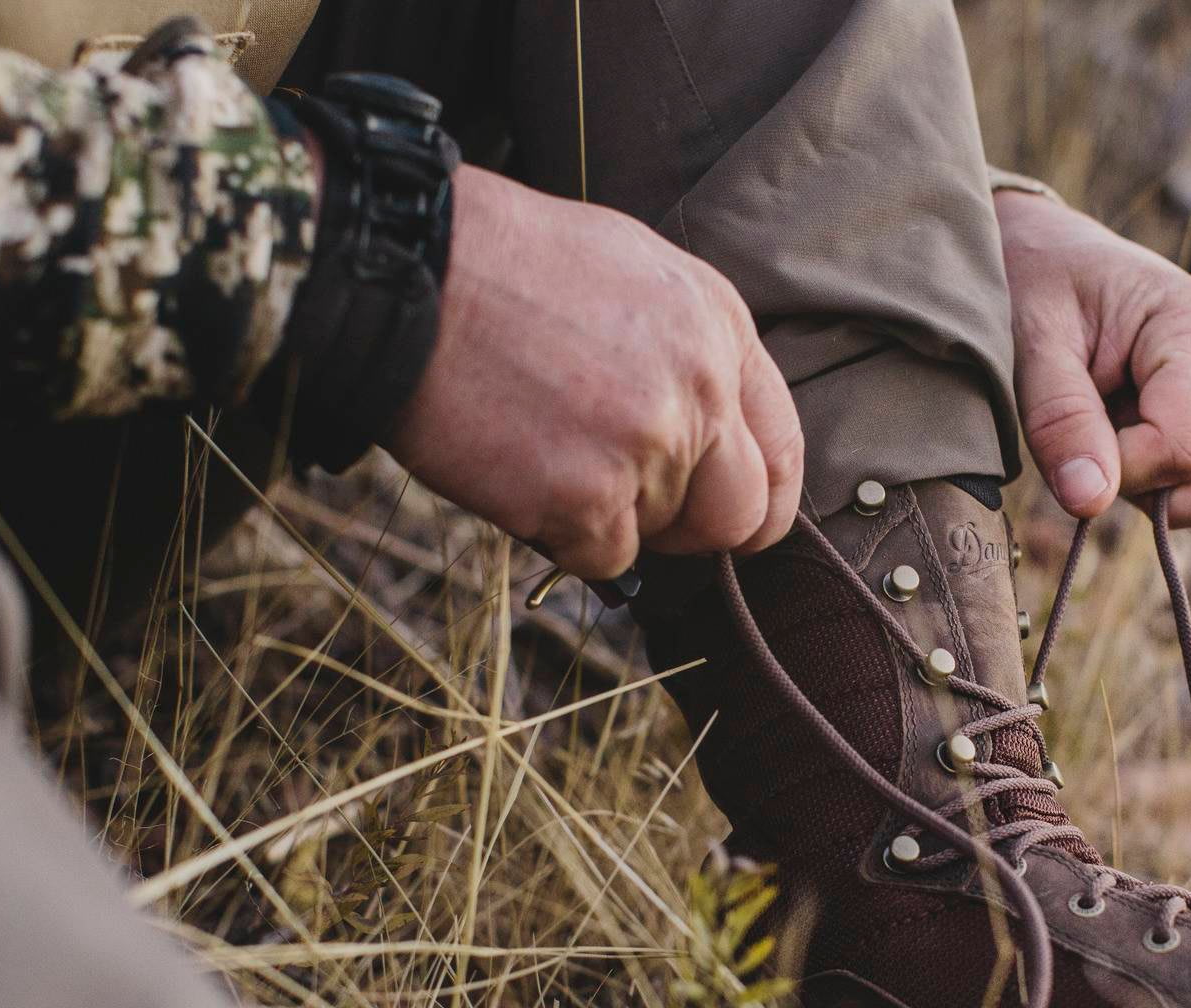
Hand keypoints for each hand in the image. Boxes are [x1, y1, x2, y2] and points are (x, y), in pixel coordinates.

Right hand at [389, 168, 804, 578]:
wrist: (410, 273)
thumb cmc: (502, 265)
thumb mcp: (632, 271)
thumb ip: (688, 353)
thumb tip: (709, 435)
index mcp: (720, 328)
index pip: (781, 451)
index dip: (758, 501)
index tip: (729, 520)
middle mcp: (702, 390)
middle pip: (737, 516)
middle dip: (690, 530)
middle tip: (627, 507)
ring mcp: (649, 448)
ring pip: (655, 536)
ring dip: (601, 514)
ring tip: (540, 442)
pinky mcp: (588, 499)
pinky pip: (600, 558)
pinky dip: (559, 533)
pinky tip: (517, 469)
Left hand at [996, 190, 1190, 527]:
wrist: (1055, 257)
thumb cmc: (1043, 287)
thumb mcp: (1033, 342)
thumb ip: (1058, 419)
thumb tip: (1090, 500)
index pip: (1185, 448)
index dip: (1124, 470)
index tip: (1077, 446)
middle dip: (1168, 494)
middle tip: (1107, 455)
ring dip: (1174, 494)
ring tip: (1117, 445)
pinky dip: (1176, 486)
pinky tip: (1132, 443)